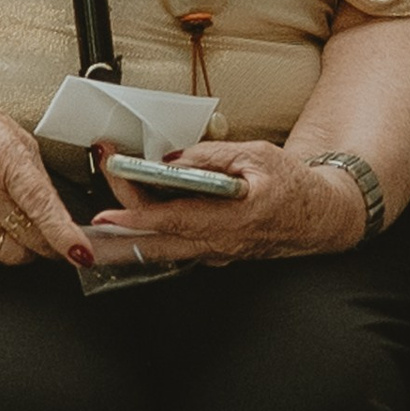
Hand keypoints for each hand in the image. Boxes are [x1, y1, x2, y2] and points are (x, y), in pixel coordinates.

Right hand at [0, 74, 84, 266]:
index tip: (80, 252)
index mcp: (5, 157)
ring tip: (25, 232)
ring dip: (24, 250)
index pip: (41, 205)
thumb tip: (58, 210)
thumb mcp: (14, 135)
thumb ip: (37, 174)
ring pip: (8, 253)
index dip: (63, 234)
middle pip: (28, 236)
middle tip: (58, 239)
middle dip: (50, 243)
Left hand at [80, 140, 366, 265]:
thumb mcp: (257, 156)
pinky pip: (176, 251)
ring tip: (99, 229)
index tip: (108, 214)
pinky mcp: (215, 254)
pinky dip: (150, 242)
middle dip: (118, 238)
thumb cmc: (292, 184)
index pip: (175, 221)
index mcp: (233, 218)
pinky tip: (131, 232)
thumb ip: (211, 156)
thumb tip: (170, 158)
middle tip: (88, 226)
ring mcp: (217, 254)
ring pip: (163, 253)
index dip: (138, 218)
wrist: (321, 217)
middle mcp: (221, 244)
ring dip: (129, 242)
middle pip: (158, 247)